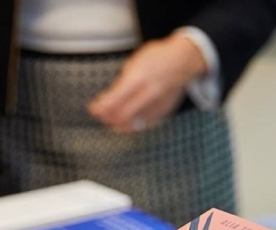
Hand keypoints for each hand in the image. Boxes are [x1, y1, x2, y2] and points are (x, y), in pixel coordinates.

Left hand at [88, 34, 207, 132]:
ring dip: (118, 124)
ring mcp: (157, 105)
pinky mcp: (163, 112)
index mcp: (139, 78)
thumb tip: (108, 99)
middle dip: (107, 118)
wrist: (182, 62)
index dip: (100, 108)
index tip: (93, 108)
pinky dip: (131, 125)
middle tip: (99, 114)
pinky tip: (124, 122)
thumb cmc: (157, 58)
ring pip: (132, 124)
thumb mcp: (134, 62)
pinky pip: (143, 124)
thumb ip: (122, 81)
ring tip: (109, 120)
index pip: (115, 100)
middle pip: (122, 116)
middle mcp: (149, 94)